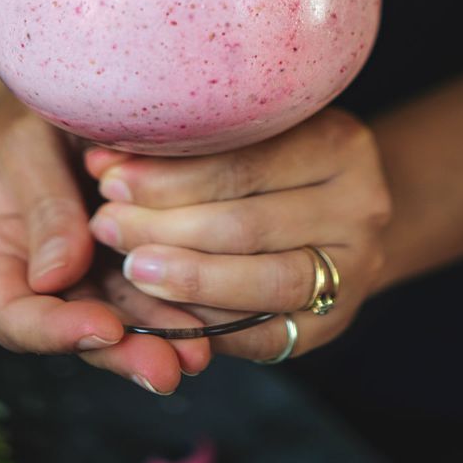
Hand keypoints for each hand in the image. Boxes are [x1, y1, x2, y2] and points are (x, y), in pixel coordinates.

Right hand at [0, 95, 210, 390]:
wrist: (67, 88)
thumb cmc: (30, 109)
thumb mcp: (23, 143)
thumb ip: (42, 204)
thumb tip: (56, 278)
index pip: (15, 316)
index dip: (56, 332)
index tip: (103, 329)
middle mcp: (45, 275)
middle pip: (78, 329)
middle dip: (125, 351)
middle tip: (170, 367)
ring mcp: (93, 266)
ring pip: (126, 313)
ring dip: (163, 334)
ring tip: (202, 350)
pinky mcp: (137, 250)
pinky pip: (160, 278)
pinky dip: (187, 295)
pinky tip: (221, 307)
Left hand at [86, 108, 391, 360]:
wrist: (339, 207)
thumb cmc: (276, 154)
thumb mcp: (255, 128)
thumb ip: (197, 141)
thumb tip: (102, 158)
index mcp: (339, 142)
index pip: (243, 161)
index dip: (168, 174)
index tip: (105, 173)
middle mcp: (360, 205)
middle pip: (248, 223)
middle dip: (164, 227)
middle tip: (106, 225)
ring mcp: (355, 269)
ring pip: (264, 283)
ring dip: (186, 280)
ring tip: (129, 269)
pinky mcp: (335, 322)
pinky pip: (267, 335)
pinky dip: (211, 326)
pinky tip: (163, 313)